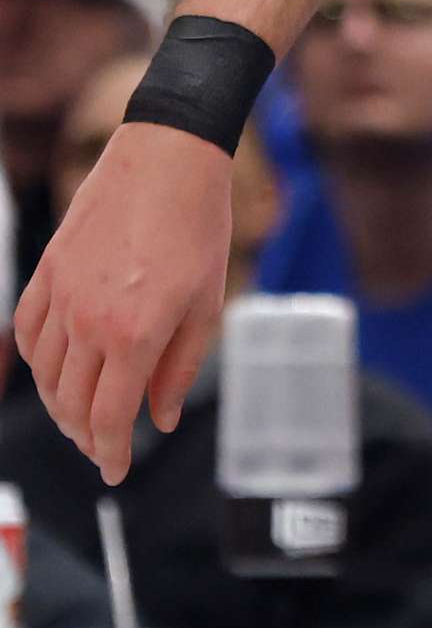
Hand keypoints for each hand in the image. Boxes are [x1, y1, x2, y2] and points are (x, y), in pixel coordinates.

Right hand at [13, 124, 232, 483]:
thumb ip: (179, 368)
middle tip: (104, 447)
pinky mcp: (48, 269)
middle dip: (87, 436)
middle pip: (72, 404)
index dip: (110, 454)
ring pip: (44, 373)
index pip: (107, 418)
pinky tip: (54, 370)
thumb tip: (157, 419)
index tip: (116, 471)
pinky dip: (36, 360)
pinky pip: (28, 329)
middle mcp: (89, 321)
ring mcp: (62, 294)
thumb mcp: (207, 304)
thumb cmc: (199, 226)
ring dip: (59, 404)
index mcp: (135, 334)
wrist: (169, 156)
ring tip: (80, 416)